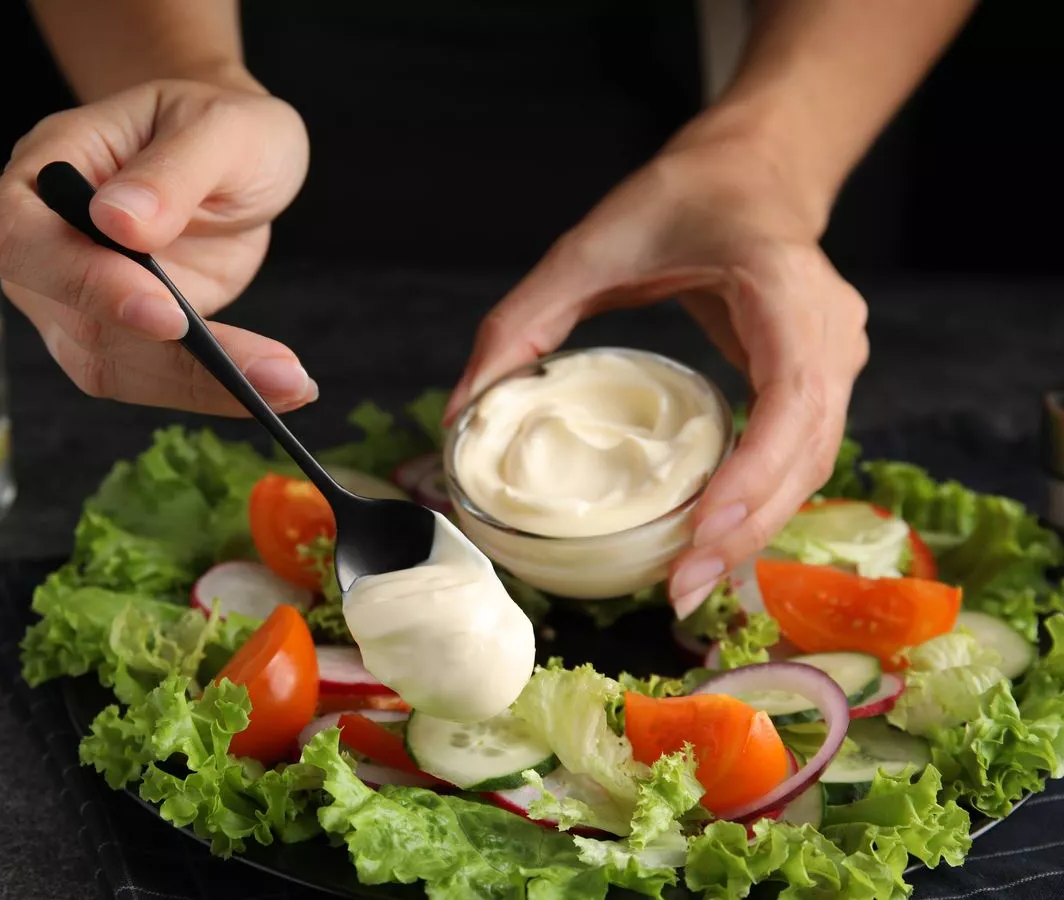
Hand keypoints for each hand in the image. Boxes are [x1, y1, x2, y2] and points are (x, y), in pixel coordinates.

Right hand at [0, 72, 314, 414]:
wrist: (236, 154)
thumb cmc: (219, 125)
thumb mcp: (218, 128)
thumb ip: (171, 171)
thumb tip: (118, 221)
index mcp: (49, 169)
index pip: (22, 239)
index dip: (83, 283)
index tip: (165, 312)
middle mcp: (49, 241)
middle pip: (73, 320)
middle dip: (168, 356)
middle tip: (264, 373)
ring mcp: (79, 297)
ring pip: (113, 364)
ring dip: (201, 386)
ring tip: (291, 385)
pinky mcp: (125, 334)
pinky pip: (154, 376)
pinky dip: (213, 389)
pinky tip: (279, 388)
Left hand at [445, 136, 868, 615]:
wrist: (752, 170)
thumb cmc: (679, 199)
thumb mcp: (587, 248)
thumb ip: (521, 323)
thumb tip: (461, 417)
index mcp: (780, 283)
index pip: (789, 394)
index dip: (753, 473)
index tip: (700, 534)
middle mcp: (829, 328)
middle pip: (807, 451)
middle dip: (746, 529)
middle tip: (679, 591)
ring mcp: (838, 356)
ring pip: (812, 465)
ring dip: (755, 530)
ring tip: (690, 582)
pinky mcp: (825, 379)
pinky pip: (802, 455)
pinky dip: (760, 503)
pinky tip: (713, 542)